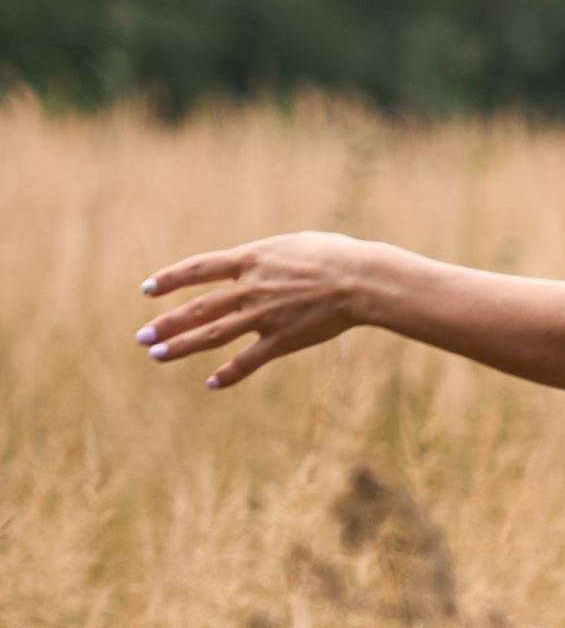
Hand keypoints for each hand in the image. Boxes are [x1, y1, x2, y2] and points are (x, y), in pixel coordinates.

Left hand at [135, 233, 378, 387]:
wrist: (360, 280)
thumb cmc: (334, 255)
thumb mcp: (291, 245)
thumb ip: (266, 258)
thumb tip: (255, 263)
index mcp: (250, 260)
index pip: (198, 270)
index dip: (169, 280)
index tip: (146, 290)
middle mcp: (250, 288)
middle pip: (198, 308)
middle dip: (166, 323)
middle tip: (141, 337)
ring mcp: (264, 316)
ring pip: (214, 334)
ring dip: (182, 346)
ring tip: (157, 356)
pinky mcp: (283, 339)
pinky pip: (250, 360)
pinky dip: (230, 373)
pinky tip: (212, 383)